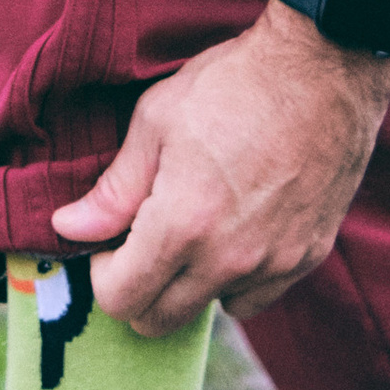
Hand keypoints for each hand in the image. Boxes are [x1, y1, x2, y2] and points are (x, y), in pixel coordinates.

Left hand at [49, 0, 389, 338]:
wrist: (322, 69)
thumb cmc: (231, 85)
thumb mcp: (155, 122)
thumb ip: (113, 191)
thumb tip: (66, 228)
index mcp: (182, 225)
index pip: (121, 300)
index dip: (104, 274)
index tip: (111, 241)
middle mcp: (229, 259)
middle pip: (160, 320)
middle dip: (139, 289)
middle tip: (143, 239)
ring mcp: (275, 263)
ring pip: (211, 308)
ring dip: (190, 284)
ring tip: (195, 227)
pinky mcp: (308, 256)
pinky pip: (258, 295)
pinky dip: (238, 278)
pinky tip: (235, 230)